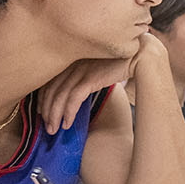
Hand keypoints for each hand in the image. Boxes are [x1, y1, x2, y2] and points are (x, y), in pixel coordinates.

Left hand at [35, 33, 163, 133]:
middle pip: (51, 89)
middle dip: (46, 110)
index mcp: (73, 59)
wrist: (142, 54)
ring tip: (53, 129)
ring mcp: (81, 70)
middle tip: (46, 126)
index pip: (50, 80)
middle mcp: (73, 63)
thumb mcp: (99, 66)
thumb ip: (87, 75)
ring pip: (60, 96)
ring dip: (55, 115)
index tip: (42, 112)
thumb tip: (81, 90)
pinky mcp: (91, 78)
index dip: (43, 98)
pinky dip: (67, 113)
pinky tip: (67, 124)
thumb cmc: (123, 61)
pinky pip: (73, 99)